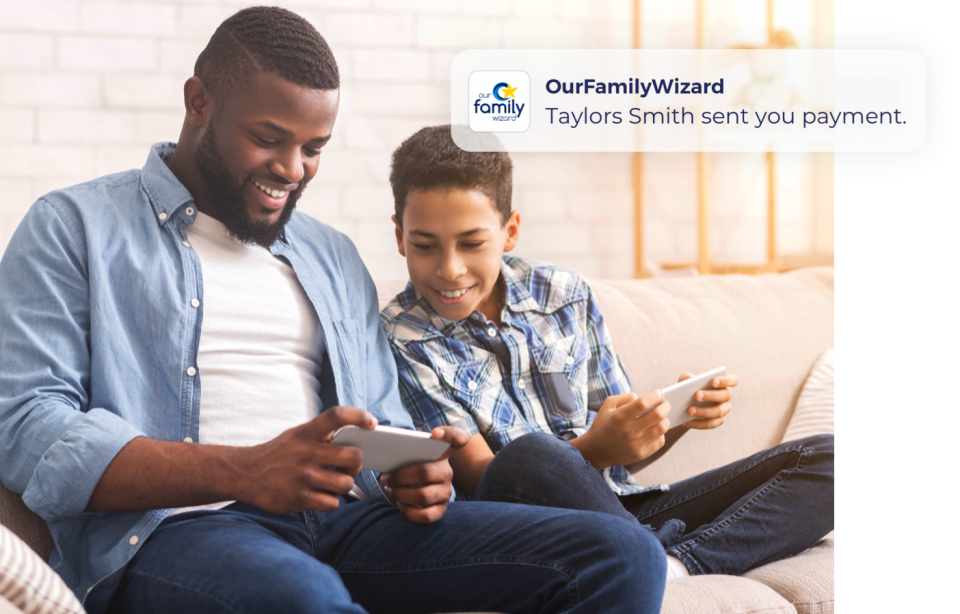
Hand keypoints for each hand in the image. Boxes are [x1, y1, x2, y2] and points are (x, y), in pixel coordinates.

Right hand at [235, 405, 376, 513]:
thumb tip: (354, 438)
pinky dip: (330, 501)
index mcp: (307, 432)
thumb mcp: (296, 435)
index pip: (337, 416)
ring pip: (346, 483)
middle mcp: (307, 452)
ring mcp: (304, 476)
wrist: (245, 474)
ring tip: (331, 482)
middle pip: (353, 457)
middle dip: (356, 464)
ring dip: (342, 485)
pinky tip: (320, 496)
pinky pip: (333, 503)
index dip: (359, 416)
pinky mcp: (300, 498)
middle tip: (348, 466)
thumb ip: (321, 435)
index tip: (372, 424)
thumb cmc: (277, 454)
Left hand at [378, 426, 468, 523]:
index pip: (458, 438)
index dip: (449, 434)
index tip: (434, 433)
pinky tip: (400, 504)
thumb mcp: (409, 457)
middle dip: (400, 477)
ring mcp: (446, 491)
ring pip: (422, 496)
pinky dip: (408, 511)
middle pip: (425, 472)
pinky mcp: (441, 510)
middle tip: (387, 477)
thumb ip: (403, 451)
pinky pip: (425, 515)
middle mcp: (447, 472)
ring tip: (391, 490)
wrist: (416, 490)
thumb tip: (383, 452)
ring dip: (400, 494)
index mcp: (442, 453)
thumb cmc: (409, 469)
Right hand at [571, 391, 670, 469]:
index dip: (655, 396)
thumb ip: (625, 397)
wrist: (595, 450)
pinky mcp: (640, 455)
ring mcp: (635, 444)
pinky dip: (661, 434)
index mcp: (620, 416)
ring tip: (662, 417)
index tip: (660, 393)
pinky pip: (659, 442)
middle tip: (665, 404)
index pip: (643, 403)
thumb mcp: (608, 405)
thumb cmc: (603, 424)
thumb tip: (642, 397)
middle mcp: (628, 431)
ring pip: (662, 429)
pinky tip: (655, 430)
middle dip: (666, 406)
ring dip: (665, 420)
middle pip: (657, 416)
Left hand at [676, 372, 738, 429]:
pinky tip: (685, 422)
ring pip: (718, 412)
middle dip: (711, 395)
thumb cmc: (689, 387)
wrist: (685, 404)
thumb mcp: (686, 380)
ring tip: (689, 411)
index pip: (733, 380)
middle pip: (725, 395)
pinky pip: (710, 424)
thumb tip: (689, 380)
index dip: (725, 380)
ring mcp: (724, 409)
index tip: (714, 381)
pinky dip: (697, 423)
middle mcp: (726, 396)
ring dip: (703, 411)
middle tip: (696, 396)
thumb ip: (688, 378)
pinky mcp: (717, 421)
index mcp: (723, 383)